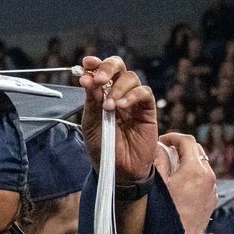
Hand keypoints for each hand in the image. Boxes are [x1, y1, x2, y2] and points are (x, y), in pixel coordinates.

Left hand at [79, 55, 158, 183]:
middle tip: (99, 80)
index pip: (102, 72)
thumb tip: (87, 78)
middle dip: (108, 68)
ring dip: (118, 88)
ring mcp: (134, 101)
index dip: (95, 64)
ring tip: (109, 107)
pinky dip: (132, 96)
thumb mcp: (91, 124)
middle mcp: (119, 93)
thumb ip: (91, 102)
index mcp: (102, 95)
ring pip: (131, 78)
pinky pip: (144, 93)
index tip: (86, 63)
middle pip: (118, 67)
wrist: (118, 170)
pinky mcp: (147, 109)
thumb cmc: (103, 148)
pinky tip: (121, 106)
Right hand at [155, 132, 218, 233]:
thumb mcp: (158, 185)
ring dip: (187, 163)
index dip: (173, 137)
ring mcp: (212, 188)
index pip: (187, 141)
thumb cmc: (165, 216)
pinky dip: (193, 176)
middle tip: (165, 152)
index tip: (162, 140)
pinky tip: (180, 186)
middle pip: (197, 151)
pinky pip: (204, 180)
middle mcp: (208, 176)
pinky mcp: (212, 199)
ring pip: (201, 166)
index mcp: (195, 170)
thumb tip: (158, 147)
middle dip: (181, 148)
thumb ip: (159, 162)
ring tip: (171, 170)